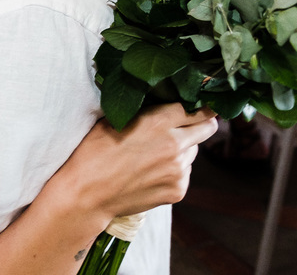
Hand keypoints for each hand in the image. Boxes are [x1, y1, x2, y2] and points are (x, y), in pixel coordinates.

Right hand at [66, 104, 216, 220]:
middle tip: (191, 123)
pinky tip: (153, 171)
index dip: (199, 105)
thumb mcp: (116, 120)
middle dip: (202, 123)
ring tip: (158, 152)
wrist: (88, 193)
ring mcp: (178, 170)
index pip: (197, 108)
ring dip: (184, 148)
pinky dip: (175, 169)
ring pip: (194, 151)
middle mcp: (175, 145)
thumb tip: (165, 103)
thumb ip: (147, 112)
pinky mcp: (178, 190)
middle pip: (208, 127)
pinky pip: (186, 172)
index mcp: (158, 121)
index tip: (200, 104)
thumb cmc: (94, 151)